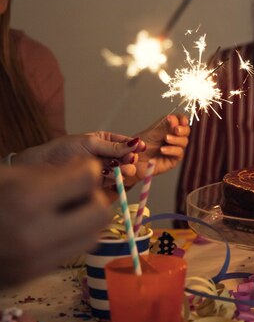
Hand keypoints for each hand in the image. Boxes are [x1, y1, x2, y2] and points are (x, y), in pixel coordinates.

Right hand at [0, 159, 109, 285]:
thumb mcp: (9, 175)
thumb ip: (51, 173)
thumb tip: (88, 171)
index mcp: (26, 199)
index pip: (87, 180)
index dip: (85, 170)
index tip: (79, 169)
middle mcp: (35, 234)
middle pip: (100, 213)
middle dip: (92, 198)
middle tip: (76, 192)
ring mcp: (33, 262)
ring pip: (91, 237)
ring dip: (85, 221)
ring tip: (63, 211)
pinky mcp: (30, 278)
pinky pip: (70, 253)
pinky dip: (69, 238)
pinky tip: (50, 228)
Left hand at [13, 132, 141, 184]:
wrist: (44, 166)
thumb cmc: (63, 149)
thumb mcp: (90, 143)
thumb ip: (113, 146)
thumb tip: (135, 143)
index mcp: (105, 140)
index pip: (126, 143)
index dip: (134, 146)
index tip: (140, 148)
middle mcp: (107, 154)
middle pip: (126, 157)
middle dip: (129, 159)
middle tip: (129, 161)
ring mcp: (104, 168)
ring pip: (122, 170)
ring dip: (124, 170)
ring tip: (122, 170)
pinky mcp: (100, 182)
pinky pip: (113, 181)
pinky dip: (115, 179)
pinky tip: (111, 176)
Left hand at [130, 114, 189, 182]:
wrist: (132, 161)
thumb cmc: (139, 146)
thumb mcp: (152, 133)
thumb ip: (166, 127)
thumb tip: (176, 118)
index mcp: (168, 128)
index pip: (180, 120)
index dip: (182, 119)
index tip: (180, 120)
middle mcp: (173, 137)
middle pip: (186, 131)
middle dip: (182, 129)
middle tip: (176, 129)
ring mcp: (174, 148)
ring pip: (184, 141)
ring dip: (176, 139)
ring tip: (166, 139)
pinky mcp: (173, 160)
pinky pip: (178, 153)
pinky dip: (172, 150)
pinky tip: (163, 149)